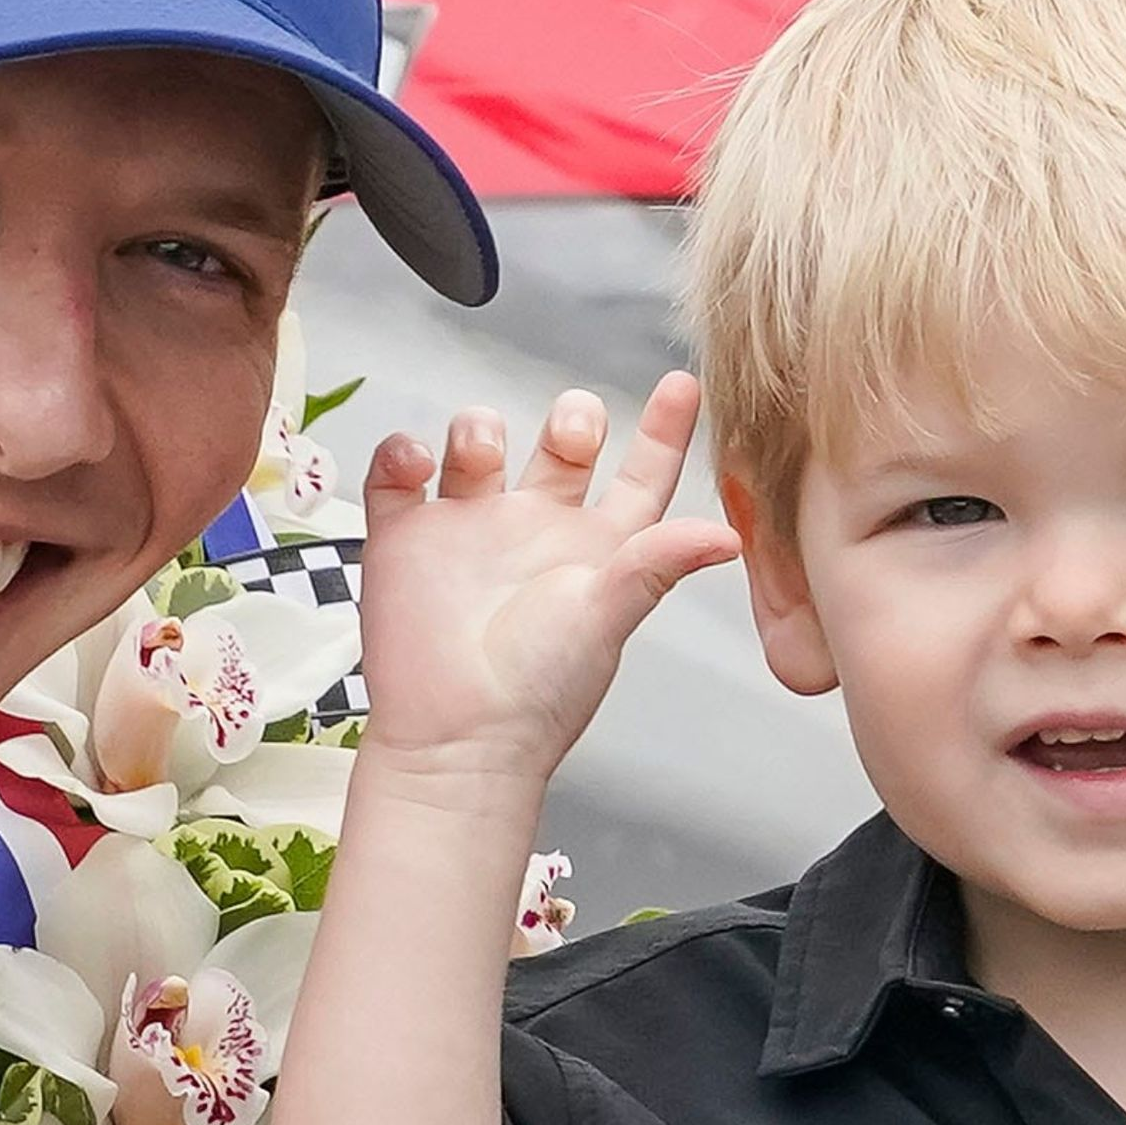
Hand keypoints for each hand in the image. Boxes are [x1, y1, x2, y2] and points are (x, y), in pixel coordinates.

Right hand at [356, 374, 738, 790]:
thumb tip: (728, 535)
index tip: (684, 385)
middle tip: (570, 429)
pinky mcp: (406, 543)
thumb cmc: (537, 693)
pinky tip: (413, 463)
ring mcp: (467, 533)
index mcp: (594, 551)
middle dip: (569, 418)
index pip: (639, 477)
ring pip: (474, 447)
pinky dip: (399, 455)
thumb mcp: (608, 617)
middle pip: (561, 448)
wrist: (457, 739)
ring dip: (475, 429)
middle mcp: (534, 534)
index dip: (664, 431)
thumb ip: (659, 563)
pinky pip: (397, 478)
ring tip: (476, 452)